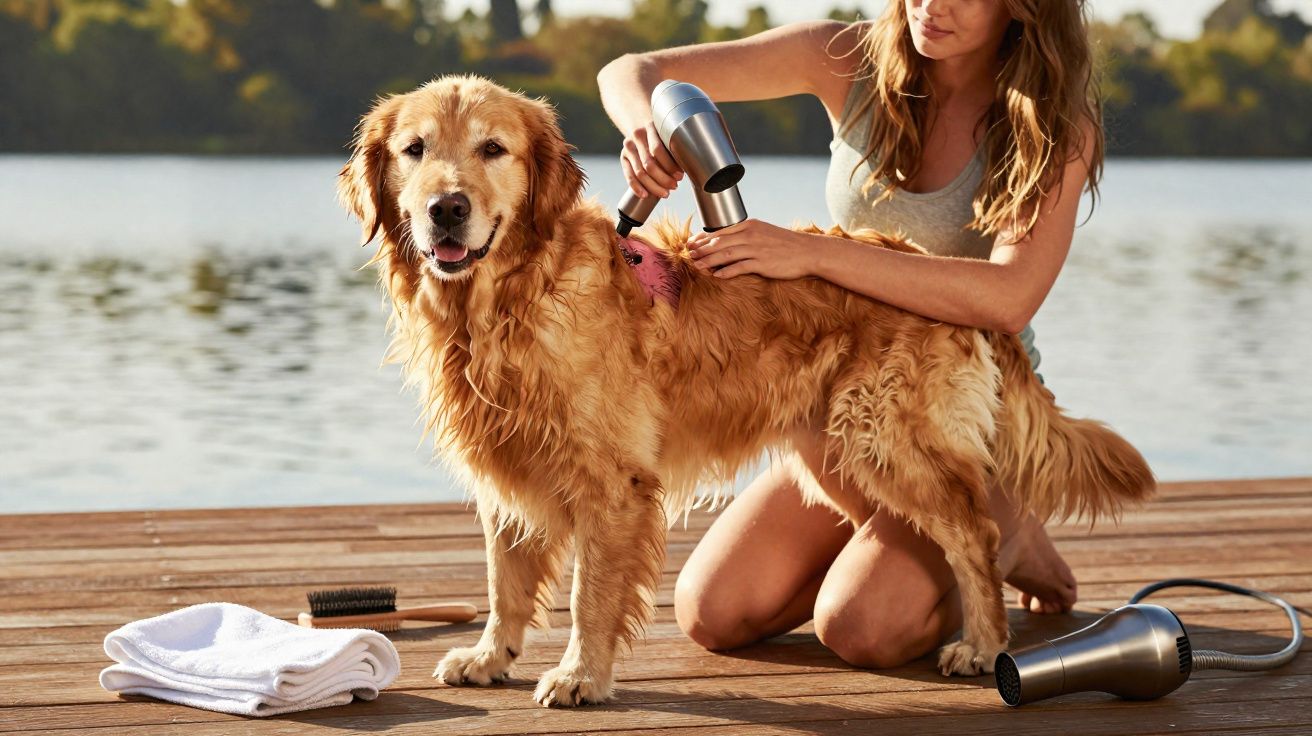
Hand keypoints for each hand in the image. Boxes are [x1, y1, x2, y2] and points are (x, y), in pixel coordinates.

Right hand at [620, 121, 682, 197]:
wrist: (641, 128)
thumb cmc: (660, 136)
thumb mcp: (667, 136)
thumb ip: (673, 149)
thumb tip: (686, 170)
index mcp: (651, 127)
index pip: (658, 150)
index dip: (669, 166)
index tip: (680, 176)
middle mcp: (637, 136)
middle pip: (649, 163)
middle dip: (663, 179)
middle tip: (674, 186)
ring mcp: (628, 147)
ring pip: (640, 172)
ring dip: (653, 186)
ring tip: (665, 193)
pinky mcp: (623, 158)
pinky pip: (629, 176)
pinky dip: (637, 187)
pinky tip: (645, 195)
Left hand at [686, 218, 818, 280]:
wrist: (807, 251)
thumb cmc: (785, 244)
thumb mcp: (764, 233)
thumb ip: (746, 235)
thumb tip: (728, 242)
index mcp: (750, 226)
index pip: (720, 231)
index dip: (703, 238)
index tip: (691, 243)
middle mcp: (751, 235)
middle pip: (719, 242)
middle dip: (702, 249)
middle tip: (689, 255)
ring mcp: (756, 249)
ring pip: (726, 254)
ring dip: (709, 261)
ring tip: (697, 266)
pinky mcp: (762, 263)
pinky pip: (739, 267)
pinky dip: (726, 272)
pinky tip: (716, 276)